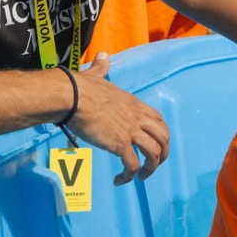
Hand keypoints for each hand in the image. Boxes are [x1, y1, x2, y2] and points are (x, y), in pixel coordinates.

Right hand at [70, 54, 170, 184]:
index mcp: (134, 104)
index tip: (156, 143)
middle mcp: (137, 117)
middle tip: (154, 164)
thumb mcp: (96, 76)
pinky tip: (121, 180)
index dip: (162, 134)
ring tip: (142, 177)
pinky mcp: (120, 144)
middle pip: (163, 137)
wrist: (73, 97)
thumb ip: (101, 68)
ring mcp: (130, 131)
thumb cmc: (81, 87)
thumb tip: (102, 56)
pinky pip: (133, 164)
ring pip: (154, 153)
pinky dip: (130, 175)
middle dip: (163, 153)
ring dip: (151, 168)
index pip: (158, 119)